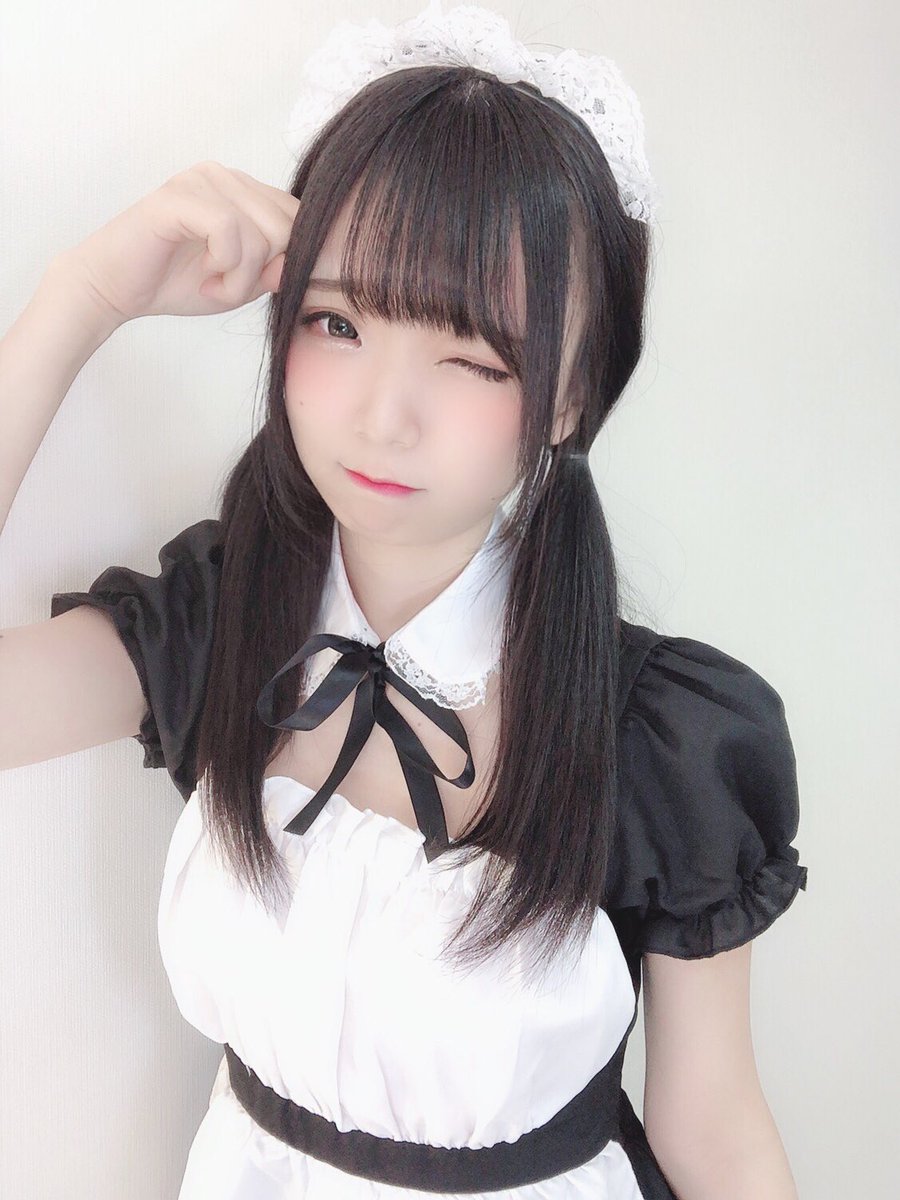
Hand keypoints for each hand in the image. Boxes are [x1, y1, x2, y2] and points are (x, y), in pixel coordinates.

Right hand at [55, 161, 299, 325]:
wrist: (115, 288)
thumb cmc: (174, 281)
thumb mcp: (241, 284)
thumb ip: (275, 271)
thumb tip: (304, 264)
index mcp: (243, 190)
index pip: (299, 219)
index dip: (285, 262)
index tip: (248, 282)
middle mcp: (225, 176)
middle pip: (288, 228)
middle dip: (262, 272)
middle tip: (226, 285)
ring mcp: (201, 180)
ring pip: (262, 234)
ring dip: (241, 278)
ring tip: (211, 281)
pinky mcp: (179, 196)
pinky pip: (229, 231)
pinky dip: (225, 266)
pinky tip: (204, 273)